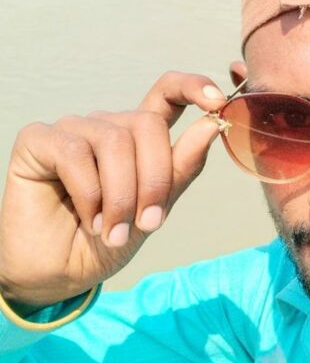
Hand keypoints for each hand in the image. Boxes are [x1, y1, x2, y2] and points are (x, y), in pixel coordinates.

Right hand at [0, 72, 225, 309]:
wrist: (59, 275)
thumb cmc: (107, 241)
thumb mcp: (155, 209)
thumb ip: (181, 168)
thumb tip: (211, 125)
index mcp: (138, 137)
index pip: (167, 94)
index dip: (192, 87)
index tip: (218, 102)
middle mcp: (106, 126)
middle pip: (148, 125)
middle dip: (155, 179)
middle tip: (148, 224)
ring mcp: (72, 130)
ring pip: (115, 141)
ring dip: (122, 196)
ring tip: (115, 232)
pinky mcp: (38, 140)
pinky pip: (75, 153)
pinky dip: (89, 194)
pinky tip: (90, 220)